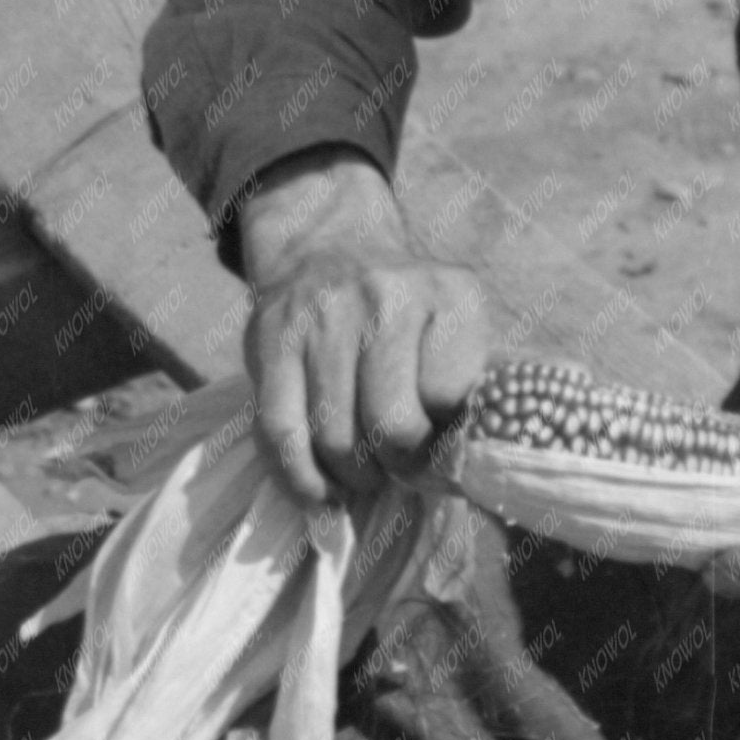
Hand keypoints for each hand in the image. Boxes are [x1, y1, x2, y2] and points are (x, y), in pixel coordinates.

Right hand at [237, 151, 491, 502]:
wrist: (330, 247)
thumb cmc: (409, 310)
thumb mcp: (458, 323)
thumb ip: (469, 385)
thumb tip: (463, 470)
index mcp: (448, 294)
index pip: (446, 396)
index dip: (444, 437)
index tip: (440, 447)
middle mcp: (384, 296)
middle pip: (390, 423)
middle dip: (399, 465)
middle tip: (400, 470)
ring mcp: (321, 316)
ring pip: (334, 437)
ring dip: (352, 477)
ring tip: (364, 478)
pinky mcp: (269, 340)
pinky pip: (279, 431)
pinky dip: (300, 478)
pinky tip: (318, 492)